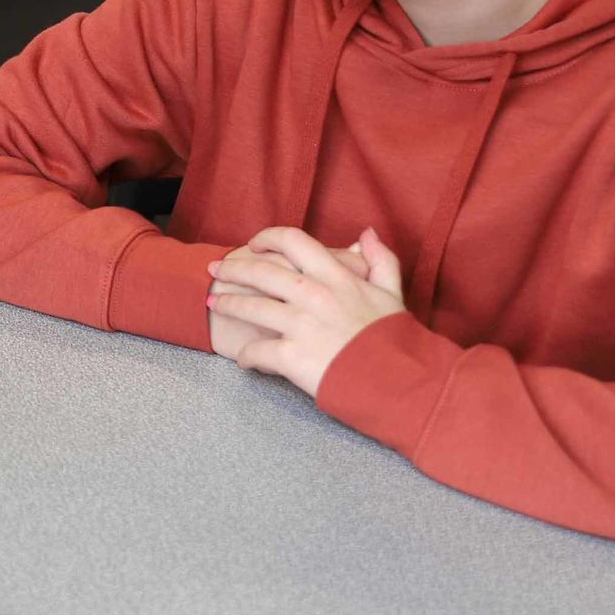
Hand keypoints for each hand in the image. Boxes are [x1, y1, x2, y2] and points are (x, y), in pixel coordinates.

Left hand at [205, 226, 404, 395]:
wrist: (401, 381)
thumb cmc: (396, 339)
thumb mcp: (392, 293)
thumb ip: (380, 260)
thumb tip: (366, 233)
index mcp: (336, 277)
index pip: (293, 241)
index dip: (267, 238)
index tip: (253, 244)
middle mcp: (313, 295)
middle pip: (262, 273)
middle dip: (233, 269)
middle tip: (215, 270)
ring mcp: (300, 325)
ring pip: (252, 308)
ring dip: (228, 305)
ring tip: (213, 304)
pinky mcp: (292, 356)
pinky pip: (257, 352)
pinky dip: (245, 356)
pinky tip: (241, 358)